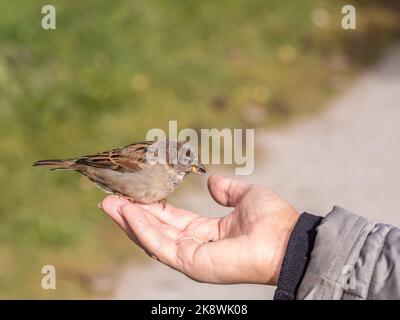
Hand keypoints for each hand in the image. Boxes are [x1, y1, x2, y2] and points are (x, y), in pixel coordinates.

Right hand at [100, 174, 298, 284]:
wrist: (286, 238)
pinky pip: (160, 245)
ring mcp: (191, 257)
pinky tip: (128, 213)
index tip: (133, 193)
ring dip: (130, 221)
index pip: (171, 219)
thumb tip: (210, 181)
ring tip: (109, 203)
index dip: (152, 206)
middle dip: (131, 214)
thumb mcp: (245, 195)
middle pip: (156, 229)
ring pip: (152, 238)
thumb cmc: (272, 219)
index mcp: (207, 232)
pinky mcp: (190, 263)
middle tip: (108, 198)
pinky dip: (142, 229)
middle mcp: (195, 246)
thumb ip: (227, 190)